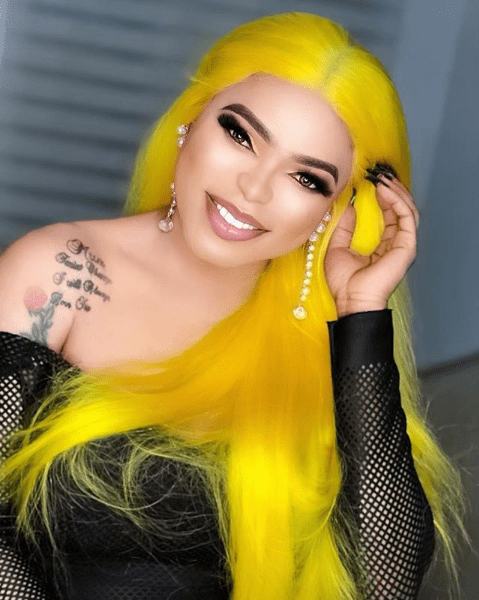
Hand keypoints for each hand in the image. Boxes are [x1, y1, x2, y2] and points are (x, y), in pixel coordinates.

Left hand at [324, 167, 418, 317]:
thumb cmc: (343, 281)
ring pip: (408, 210)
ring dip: (396, 191)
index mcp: (382, 245)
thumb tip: (350, 206)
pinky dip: (397, 200)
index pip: (389, 214)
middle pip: (401, 209)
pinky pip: (407, 217)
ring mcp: (403, 245)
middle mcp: (396, 243)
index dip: (382, 195)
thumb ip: (344, 227)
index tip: (370, 180)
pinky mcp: (407, 246)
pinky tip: (383, 189)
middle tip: (378, 173)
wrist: (350, 300)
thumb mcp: (337, 246)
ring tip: (381, 177)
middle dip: (391, 188)